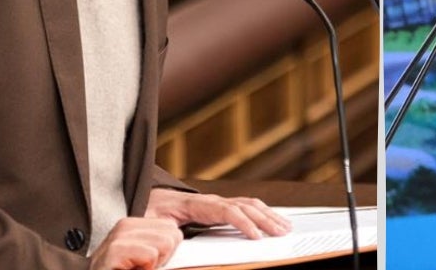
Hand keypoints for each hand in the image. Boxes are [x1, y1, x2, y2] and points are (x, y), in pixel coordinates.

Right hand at [88, 216, 183, 269]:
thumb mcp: (145, 257)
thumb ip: (160, 245)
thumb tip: (179, 237)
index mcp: (133, 225)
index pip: (172, 228)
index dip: (167, 252)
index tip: (147, 263)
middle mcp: (124, 226)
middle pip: (172, 233)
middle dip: (163, 257)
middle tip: (141, 267)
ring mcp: (118, 237)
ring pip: (165, 242)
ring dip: (154, 265)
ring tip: (134, 269)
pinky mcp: (115, 250)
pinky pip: (151, 254)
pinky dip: (147, 268)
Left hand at [146, 188, 292, 238]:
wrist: (149, 199)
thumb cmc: (150, 211)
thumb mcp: (151, 220)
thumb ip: (162, 229)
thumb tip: (169, 236)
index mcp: (198, 204)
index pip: (227, 211)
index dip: (243, 223)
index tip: (257, 237)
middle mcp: (212, 200)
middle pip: (245, 206)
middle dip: (265, 220)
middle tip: (281, 234)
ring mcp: (218, 201)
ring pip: (250, 204)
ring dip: (269, 215)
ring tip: (285, 228)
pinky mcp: (221, 206)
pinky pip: (247, 206)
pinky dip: (263, 212)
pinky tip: (273, 219)